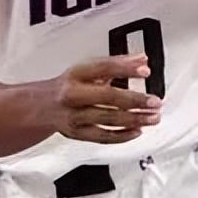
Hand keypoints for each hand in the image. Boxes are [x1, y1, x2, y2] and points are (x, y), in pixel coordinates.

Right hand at [46, 54, 161, 143]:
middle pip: (107, 97)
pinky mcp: (77, 133)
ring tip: (153, 117)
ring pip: (107, 119)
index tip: (145, 71)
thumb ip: (117, 64)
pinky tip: (137, 131)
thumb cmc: (69, 86)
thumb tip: (142, 61)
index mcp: (76, 74)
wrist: (43, 106)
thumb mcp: (88, 70)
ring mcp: (74, 116)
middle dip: (134, 100)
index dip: (125, 69)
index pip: (103, 68)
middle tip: (154, 101)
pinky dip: (122, 135)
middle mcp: (72, 95)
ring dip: (134, 119)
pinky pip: (103, 137)